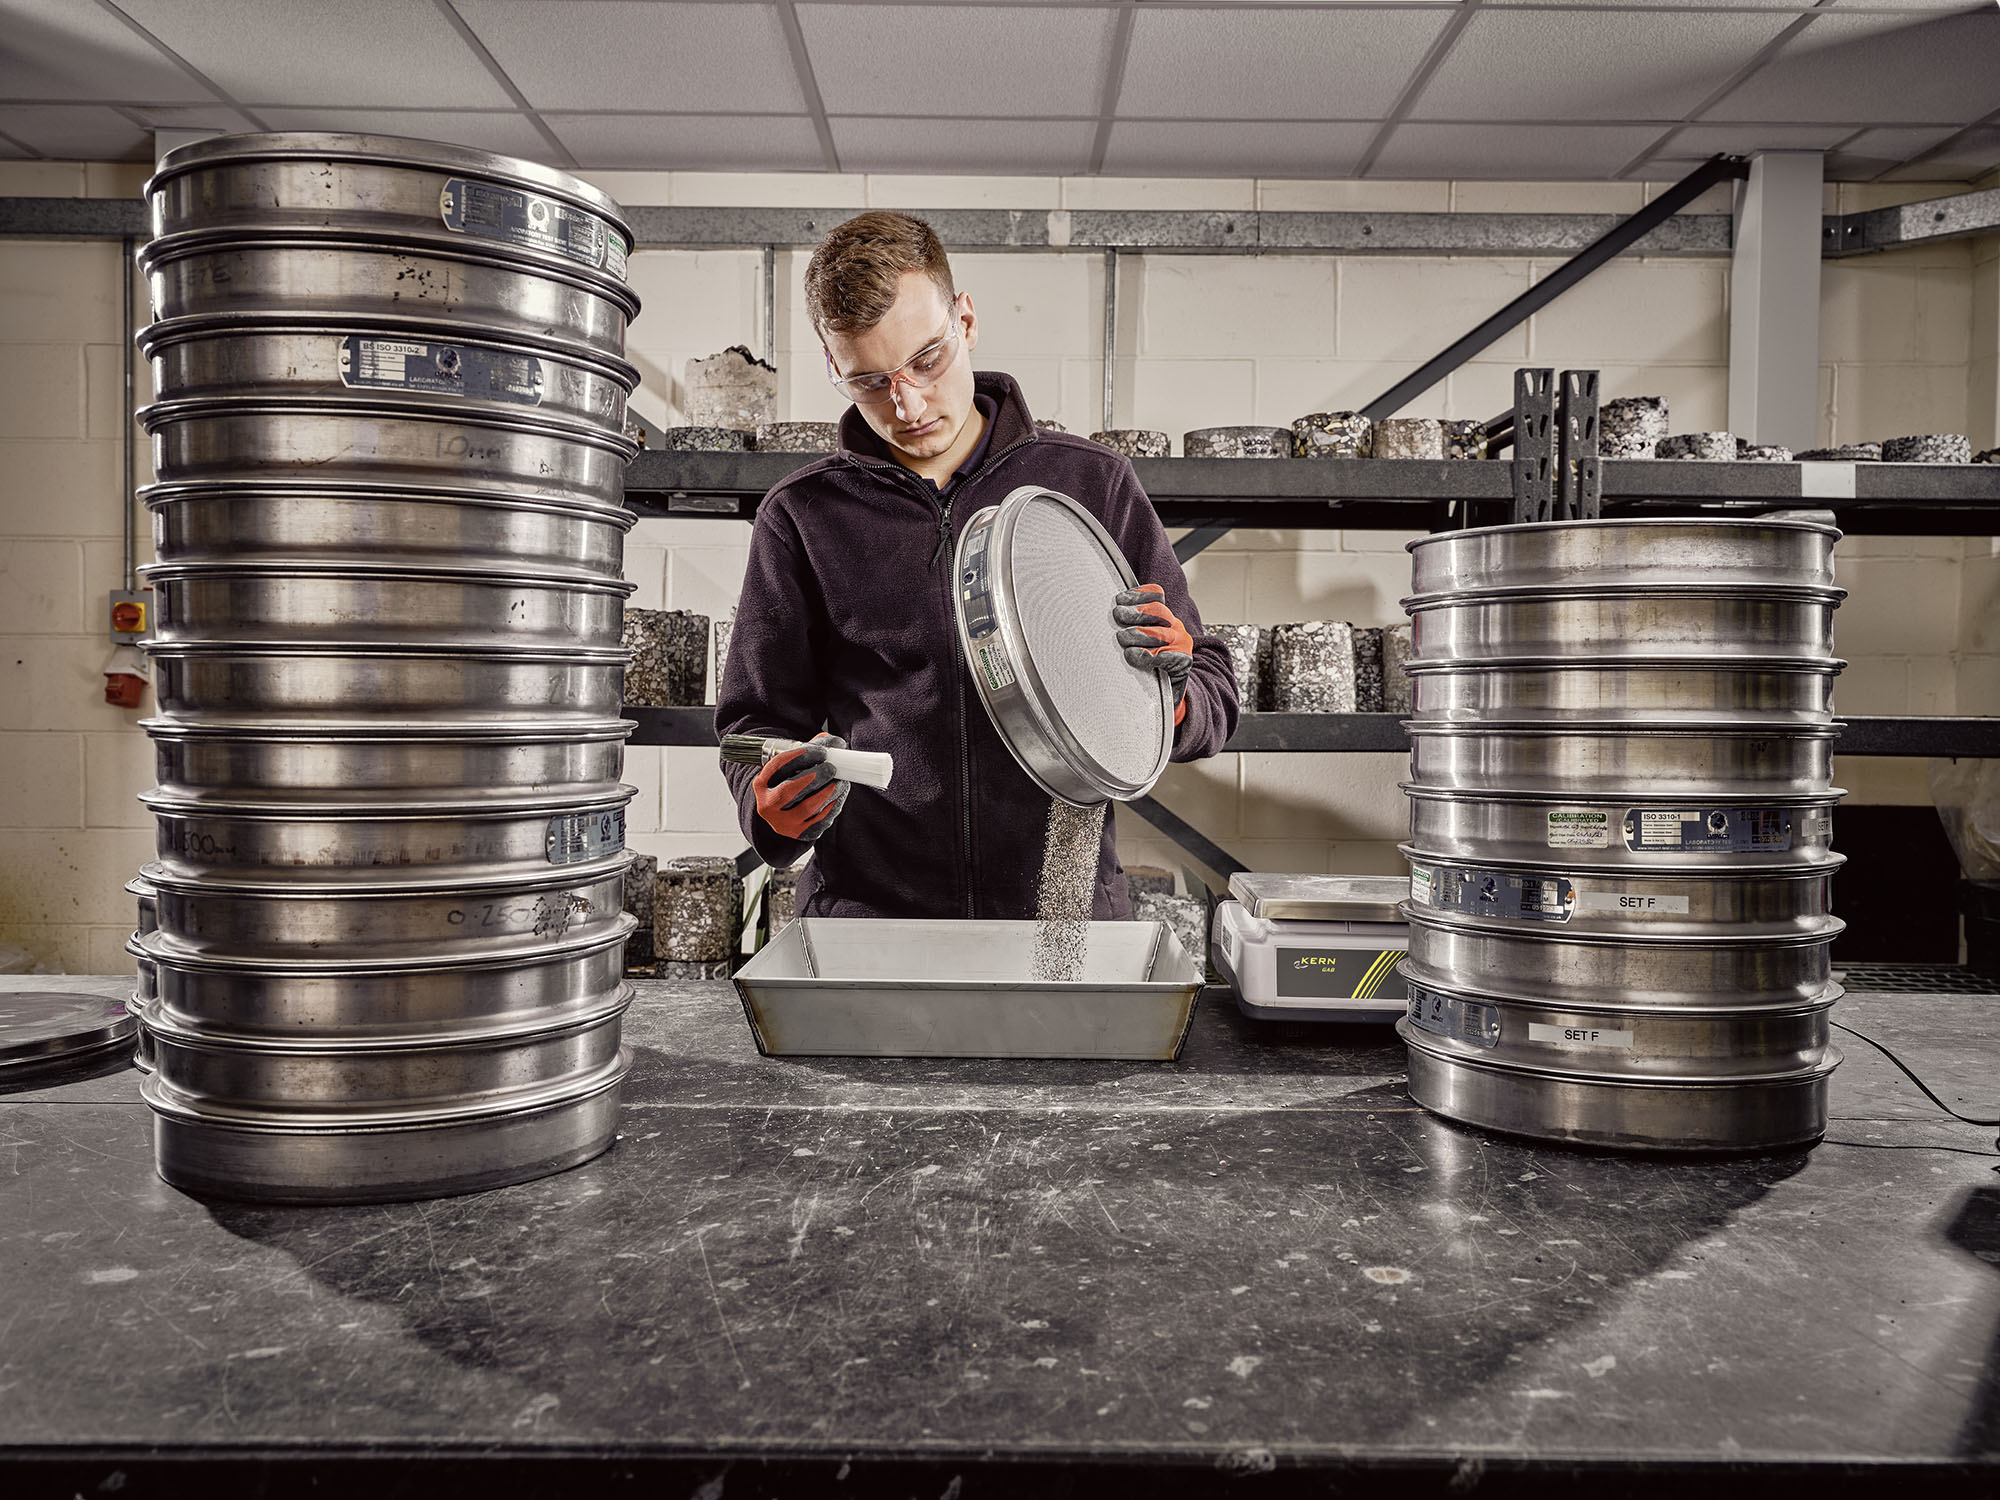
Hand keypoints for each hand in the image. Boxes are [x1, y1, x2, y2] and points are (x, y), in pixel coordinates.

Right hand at [753, 733, 850, 841]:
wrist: (784, 812)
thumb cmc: (790, 783)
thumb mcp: (792, 766)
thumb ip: (811, 750)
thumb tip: (835, 742)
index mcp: (761, 785)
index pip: (778, 765)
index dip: (800, 756)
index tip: (820, 751)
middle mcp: (768, 805)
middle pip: (790, 790)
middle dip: (815, 776)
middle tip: (831, 767)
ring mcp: (782, 822)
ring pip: (807, 807)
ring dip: (828, 791)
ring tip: (840, 781)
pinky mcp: (799, 833)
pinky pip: (819, 821)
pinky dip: (832, 807)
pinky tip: (839, 795)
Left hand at [1113, 585, 1193, 724]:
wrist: (1164, 698)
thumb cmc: (1144, 668)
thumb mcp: (1135, 643)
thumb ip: (1123, 628)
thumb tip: (1096, 619)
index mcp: (1162, 617)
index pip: (1155, 595)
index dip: (1138, 595)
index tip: (1119, 599)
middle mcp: (1174, 627)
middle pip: (1158, 610)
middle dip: (1135, 612)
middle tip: (1118, 616)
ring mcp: (1180, 645)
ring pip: (1162, 632)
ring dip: (1140, 633)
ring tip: (1123, 639)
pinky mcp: (1183, 663)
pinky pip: (1169, 657)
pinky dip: (1151, 656)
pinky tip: (1135, 656)